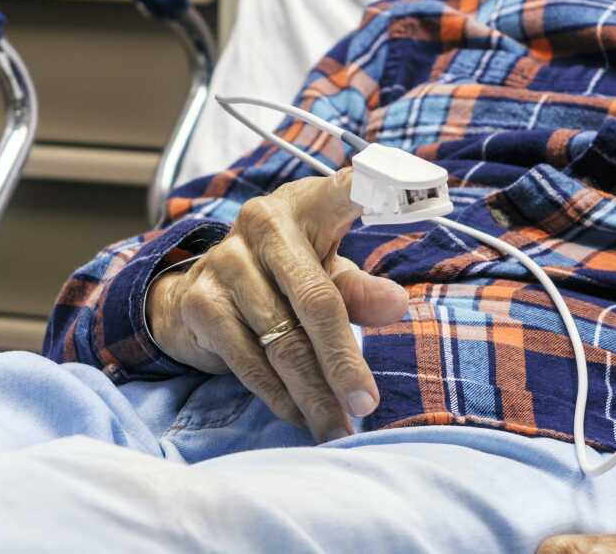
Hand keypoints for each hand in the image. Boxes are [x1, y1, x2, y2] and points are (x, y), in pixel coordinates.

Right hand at [147, 168, 408, 441]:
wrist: (190, 292)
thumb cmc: (280, 276)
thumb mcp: (324, 272)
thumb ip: (359, 290)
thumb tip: (397, 305)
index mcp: (305, 205)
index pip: (350, 190)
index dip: (386, 187)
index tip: (425, 187)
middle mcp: (261, 224)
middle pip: (316, 301)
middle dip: (343, 361)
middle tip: (367, 404)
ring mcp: (226, 263)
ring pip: (283, 342)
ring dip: (314, 394)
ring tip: (338, 428)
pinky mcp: (201, 304)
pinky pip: (250, 362)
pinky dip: (279, 397)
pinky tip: (300, 416)